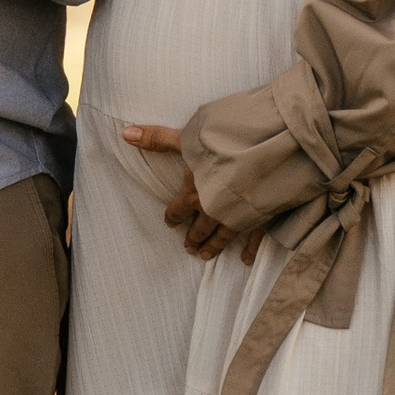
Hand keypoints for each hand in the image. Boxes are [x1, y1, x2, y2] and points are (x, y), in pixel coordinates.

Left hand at [121, 123, 265, 262]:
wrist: (268, 151)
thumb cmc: (227, 142)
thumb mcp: (189, 138)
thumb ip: (158, 139)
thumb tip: (126, 134)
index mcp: (194, 193)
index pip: (178, 210)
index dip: (173, 216)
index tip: (171, 223)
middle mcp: (213, 210)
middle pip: (199, 228)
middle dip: (192, 237)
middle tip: (188, 247)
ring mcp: (238, 217)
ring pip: (222, 237)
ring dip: (212, 246)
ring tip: (205, 255)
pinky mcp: (262, 218)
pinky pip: (254, 239)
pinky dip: (250, 250)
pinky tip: (245, 260)